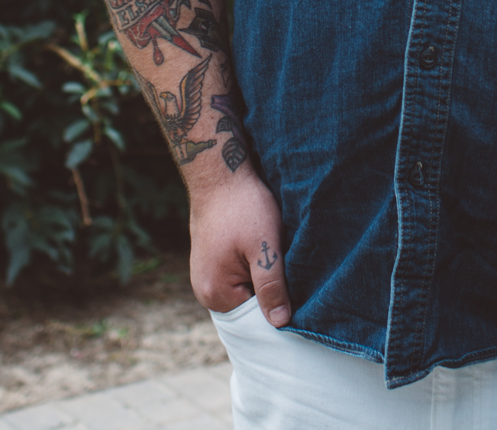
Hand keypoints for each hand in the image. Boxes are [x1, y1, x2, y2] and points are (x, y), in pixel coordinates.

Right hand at [189, 172, 292, 326]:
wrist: (220, 172)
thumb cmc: (244, 206)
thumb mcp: (264, 247)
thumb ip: (272, 287)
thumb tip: (281, 323)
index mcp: (215, 294)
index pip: (257, 315)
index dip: (279, 299)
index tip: (292, 278)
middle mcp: (205, 291)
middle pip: (250, 302)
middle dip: (270, 285)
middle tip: (281, 257)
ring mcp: (205, 275)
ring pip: (246, 285)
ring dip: (262, 272)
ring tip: (269, 248)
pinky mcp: (210, 260)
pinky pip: (237, 273)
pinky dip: (252, 262)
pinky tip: (258, 243)